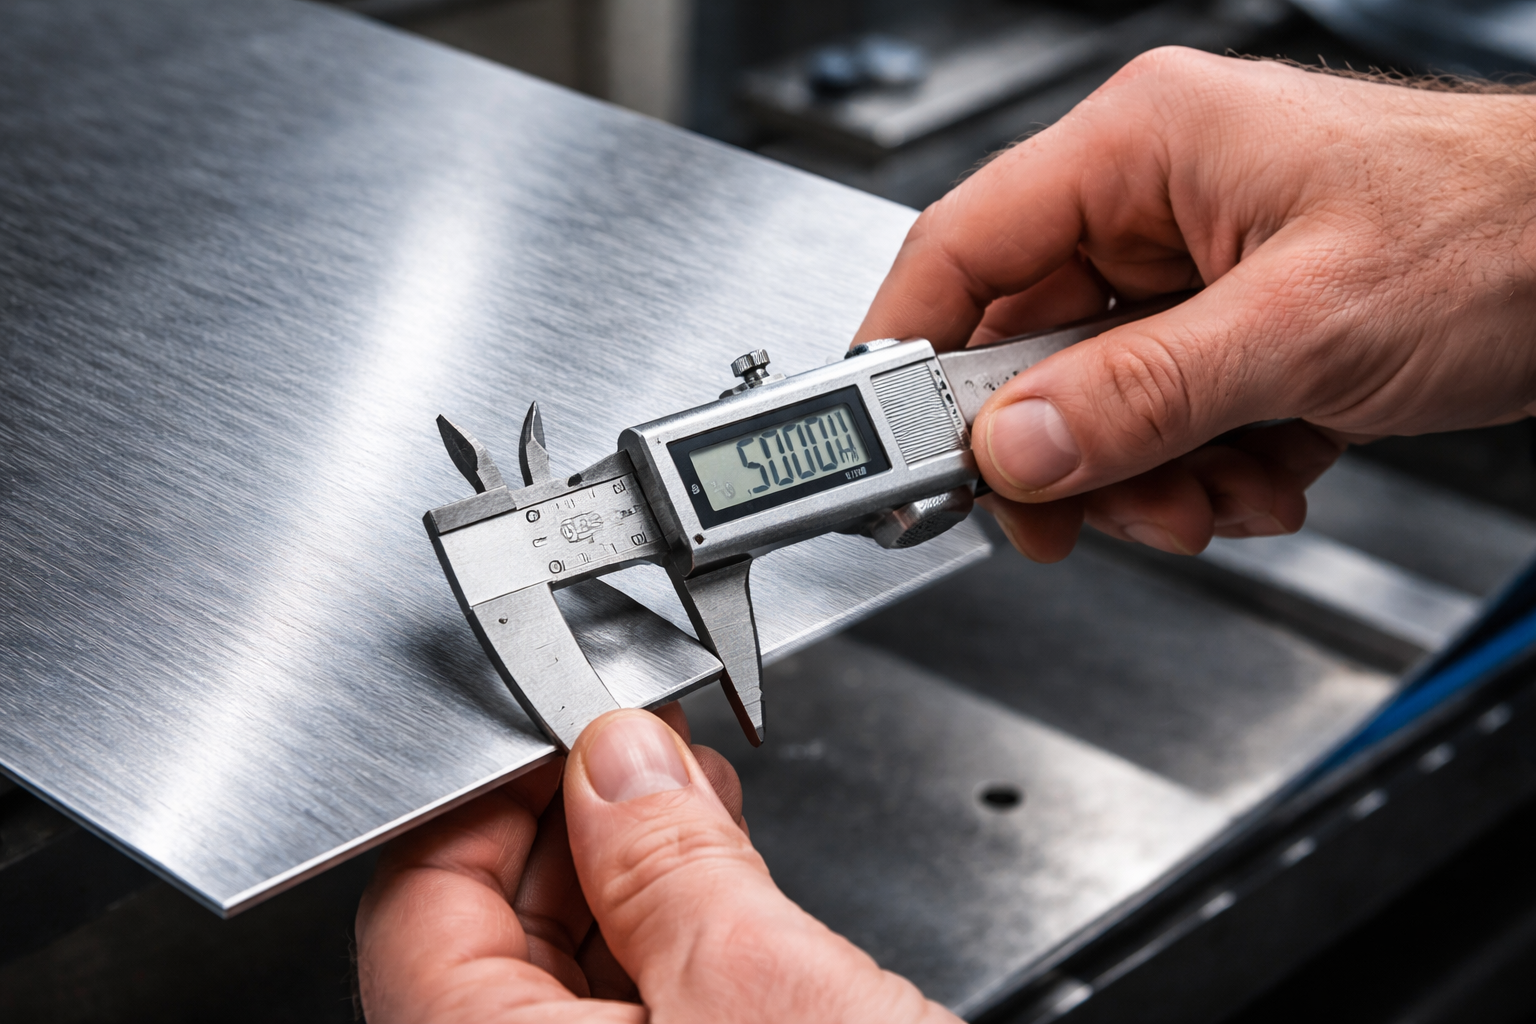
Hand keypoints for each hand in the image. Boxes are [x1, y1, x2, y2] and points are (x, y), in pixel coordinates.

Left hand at [356, 704, 955, 1023]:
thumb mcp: (760, 991)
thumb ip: (668, 860)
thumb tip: (619, 761)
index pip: (416, 902)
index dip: (494, 794)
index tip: (563, 733)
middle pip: (479, 936)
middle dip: (567, 825)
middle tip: (637, 753)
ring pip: (551, 981)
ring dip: (618, 876)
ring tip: (684, 800)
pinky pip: (614, 1022)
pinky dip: (657, 942)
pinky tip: (707, 883)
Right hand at [856, 49, 1535, 560]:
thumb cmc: (1498, 232)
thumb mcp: (1301, 327)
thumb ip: (1142, 393)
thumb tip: (1015, 447)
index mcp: (1139, 148)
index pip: (960, 248)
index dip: (905, 353)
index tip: (880, 441)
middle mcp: (1146, 203)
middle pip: (1022, 350)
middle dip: (1064, 449)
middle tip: (1081, 512)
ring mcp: (1181, 269)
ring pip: (1089, 402)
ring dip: (1147, 474)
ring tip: (1225, 485)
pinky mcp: (1219, 327)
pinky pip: (1153, 419)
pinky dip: (1198, 468)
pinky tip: (1267, 466)